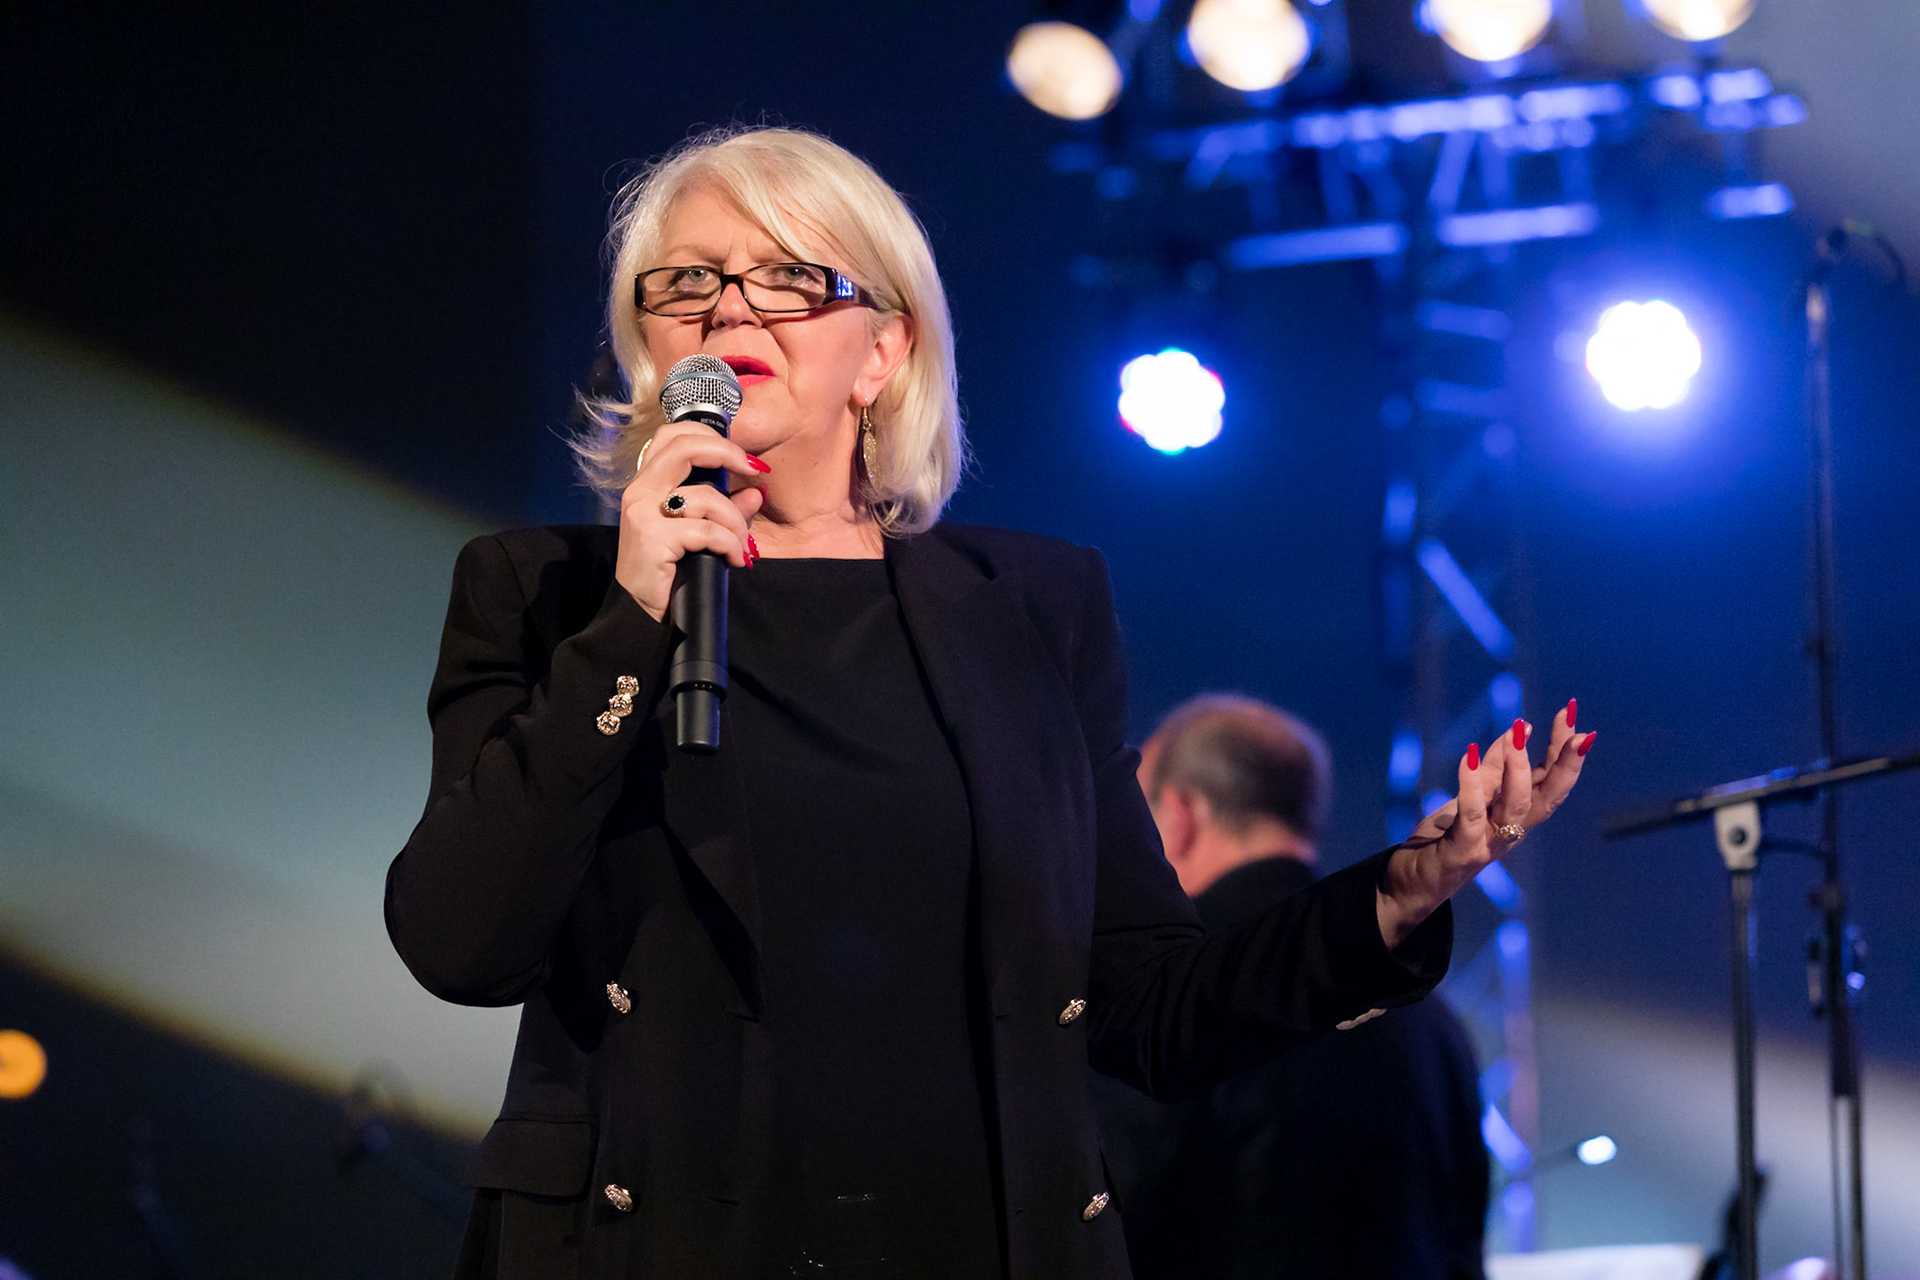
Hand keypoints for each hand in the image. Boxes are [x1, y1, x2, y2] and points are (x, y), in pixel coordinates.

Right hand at [616, 422, 770, 622]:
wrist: (639, 615)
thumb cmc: (668, 573)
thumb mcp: (698, 535)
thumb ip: (725, 510)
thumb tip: (755, 492)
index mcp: (647, 484)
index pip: (673, 436)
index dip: (711, 437)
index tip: (743, 457)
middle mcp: (639, 491)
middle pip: (684, 447)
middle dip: (726, 453)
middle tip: (753, 471)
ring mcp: (642, 514)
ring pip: (704, 496)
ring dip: (734, 522)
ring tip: (740, 545)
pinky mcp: (653, 539)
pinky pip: (706, 531)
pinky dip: (729, 544)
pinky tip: (733, 559)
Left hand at [1376, 700, 1597, 947]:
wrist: (1413, 883)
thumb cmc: (1447, 837)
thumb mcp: (1472, 796)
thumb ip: (1492, 770)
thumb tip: (1515, 731)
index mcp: (1517, 816)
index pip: (1550, 780)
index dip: (1563, 749)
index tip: (1570, 712)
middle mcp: (1512, 830)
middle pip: (1548, 796)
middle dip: (1565, 762)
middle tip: (1576, 731)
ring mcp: (1490, 842)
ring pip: (1516, 805)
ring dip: (1519, 767)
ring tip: (1519, 733)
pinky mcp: (1463, 849)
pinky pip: (1471, 815)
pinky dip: (1471, 786)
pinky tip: (1469, 756)